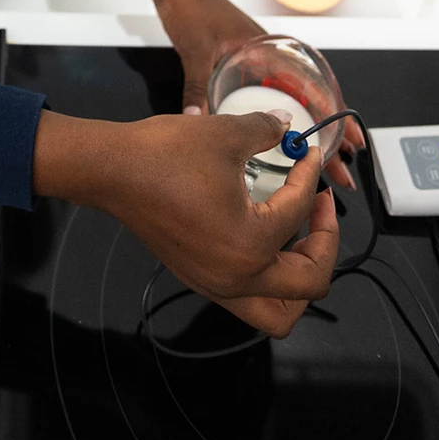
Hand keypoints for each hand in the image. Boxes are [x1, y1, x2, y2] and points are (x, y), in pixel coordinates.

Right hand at [33, 106, 338, 336]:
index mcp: (252, 245)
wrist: (112, 170)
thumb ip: (267, 132)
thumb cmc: (167, 154)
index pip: (299, 213)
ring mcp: (215, 284)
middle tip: (320, 205)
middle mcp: (238, 278)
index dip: (310, 175)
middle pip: (308, 285)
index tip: (309, 152)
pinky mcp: (199, 279)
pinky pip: (249, 298)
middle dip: (326, 243)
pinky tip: (264, 235)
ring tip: (300, 236)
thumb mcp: (226, 134)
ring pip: (278, 311)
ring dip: (299, 278)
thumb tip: (287, 127)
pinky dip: (269, 277)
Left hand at [145, 0, 363, 192]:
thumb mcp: (195, 50)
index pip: (311, 83)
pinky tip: (284, 137)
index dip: (333, 113)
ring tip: (325, 160)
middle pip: (308, 97)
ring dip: (309, 127)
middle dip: (328, 130)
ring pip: (294, 99)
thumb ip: (196, 88)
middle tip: (343, 164)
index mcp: (266, 46)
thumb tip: (199, 123)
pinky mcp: (244, 64)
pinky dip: (284, 116)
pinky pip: (273, 94)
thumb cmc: (190, 6)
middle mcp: (269, 54)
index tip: (348, 138)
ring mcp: (258, 60)